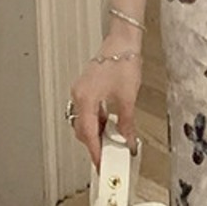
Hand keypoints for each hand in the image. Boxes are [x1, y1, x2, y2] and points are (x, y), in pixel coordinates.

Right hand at [68, 51, 141, 172]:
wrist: (122, 41)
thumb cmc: (122, 61)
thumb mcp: (128, 97)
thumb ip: (125, 122)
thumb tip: (127, 139)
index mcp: (85, 99)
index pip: (87, 134)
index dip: (95, 152)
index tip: (101, 165)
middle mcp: (78, 96)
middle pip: (82, 130)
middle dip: (94, 145)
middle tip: (107, 158)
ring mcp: (81, 92)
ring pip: (84, 121)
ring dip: (96, 133)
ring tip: (111, 144)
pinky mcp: (87, 88)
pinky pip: (88, 112)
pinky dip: (96, 122)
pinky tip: (109, 126)